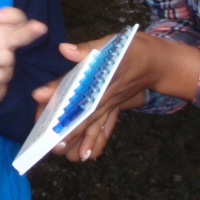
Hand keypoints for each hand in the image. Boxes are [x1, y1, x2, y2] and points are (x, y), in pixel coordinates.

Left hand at [33, 33, 150, 162]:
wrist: (160, 62)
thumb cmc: (135, 48)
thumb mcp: (114, 43)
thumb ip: (88, 49)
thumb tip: (64, 49)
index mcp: (102, 75)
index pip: (75, 84)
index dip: (58, 90)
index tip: (39, 95)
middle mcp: (106, 95)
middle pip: (84, 113)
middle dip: (68, 128)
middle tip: (52, 143)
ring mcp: (112, 103)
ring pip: (94, 124)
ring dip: (81, 140)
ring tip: (68, 156)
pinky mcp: (116, 107)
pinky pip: (106, 127)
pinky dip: (98, 141)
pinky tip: (90, 155)